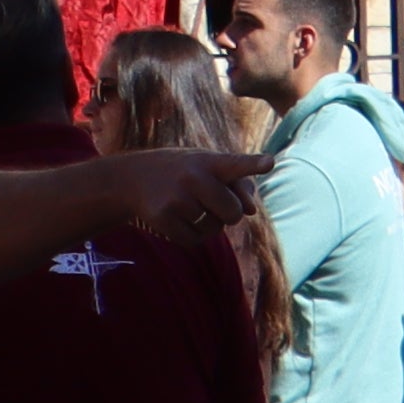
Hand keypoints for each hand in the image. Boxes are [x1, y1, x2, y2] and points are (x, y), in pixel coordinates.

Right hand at [96, 150, 263, 238]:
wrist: (133, 178)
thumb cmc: (183, 172)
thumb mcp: (208, 167)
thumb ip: (238, 183)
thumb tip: (251, 211)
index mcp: (209, 161)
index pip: (236, 164)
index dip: (253, 164)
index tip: (270, 162)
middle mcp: (193, 178)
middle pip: (233, 213)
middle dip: (229, 214)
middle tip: (211, 201)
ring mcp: (177, 199)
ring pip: (214, 229)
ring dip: (208, 224)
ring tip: (188, 205)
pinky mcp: (164, 219)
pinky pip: (195, 240)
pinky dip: (192, 235)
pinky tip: (177, 218)